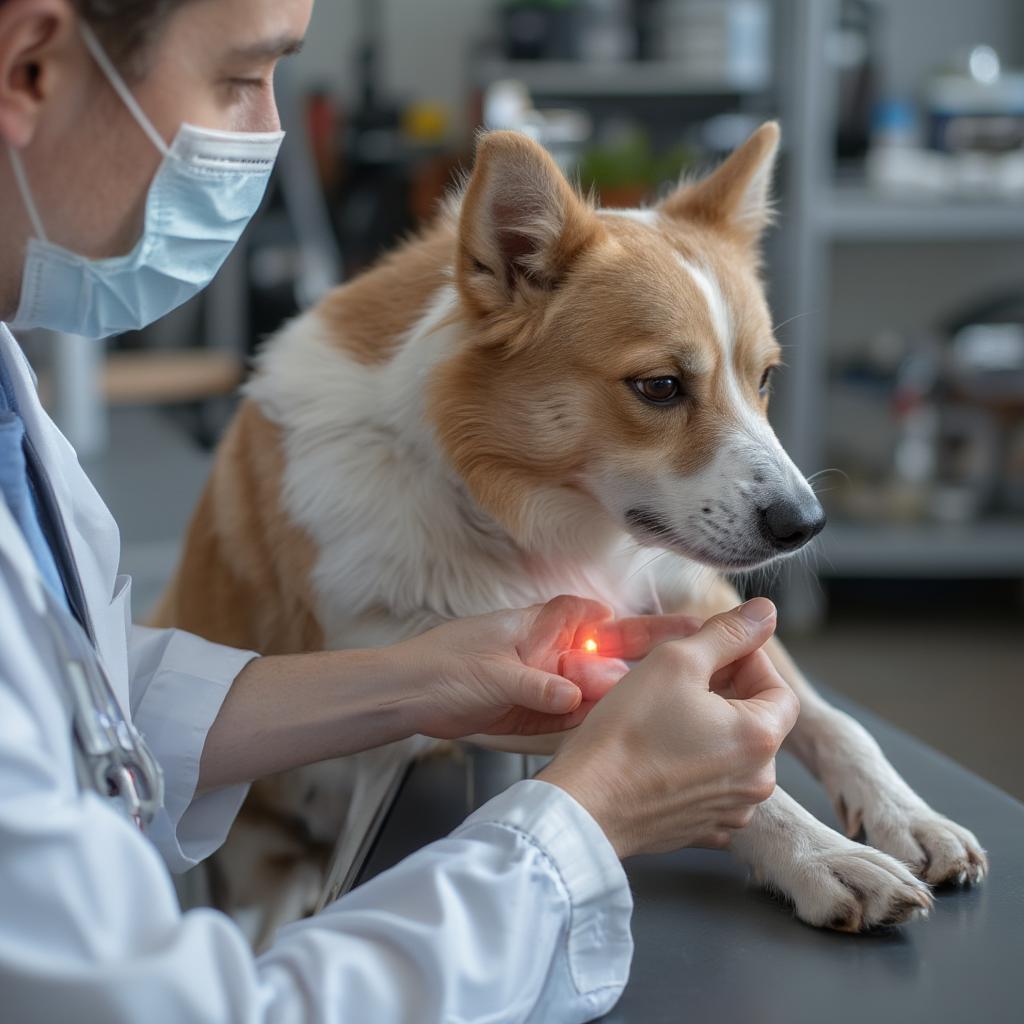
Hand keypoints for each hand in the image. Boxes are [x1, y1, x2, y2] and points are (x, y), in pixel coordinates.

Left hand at [394, 595, 702, 740]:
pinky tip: (635, 731)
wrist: (409, 697)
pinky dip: (604, 722)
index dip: (637, 623)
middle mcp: (554, 652)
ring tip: (683, 701)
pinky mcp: (542, 714)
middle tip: (700, 653)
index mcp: (543, 627)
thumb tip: (576, 694)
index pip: (597, 618)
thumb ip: (538, 685)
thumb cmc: (445, 666)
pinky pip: (582, 716)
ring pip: (602, 687)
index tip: (680, 629)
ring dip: (633, 694)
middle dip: (652, 652)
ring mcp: (551, 683)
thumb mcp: (493, 673)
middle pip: (611, 650)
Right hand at [538, 598, 799, 858]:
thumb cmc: (628, 730)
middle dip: (726, 693)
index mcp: (760, 739)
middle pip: (757, 721)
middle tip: (681, 678)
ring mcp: (731, 810)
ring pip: (733, 753)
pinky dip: (696, 764)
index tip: (710, 653)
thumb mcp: (676, 661)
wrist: (587, 802)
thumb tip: (765, 612)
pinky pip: (712, 785)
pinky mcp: (703, 828)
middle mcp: (756, 781)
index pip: (779, 688)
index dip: (747, 661)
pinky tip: (661, 751)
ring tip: (666, 713)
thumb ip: (727, 633)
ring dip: (710, 727)